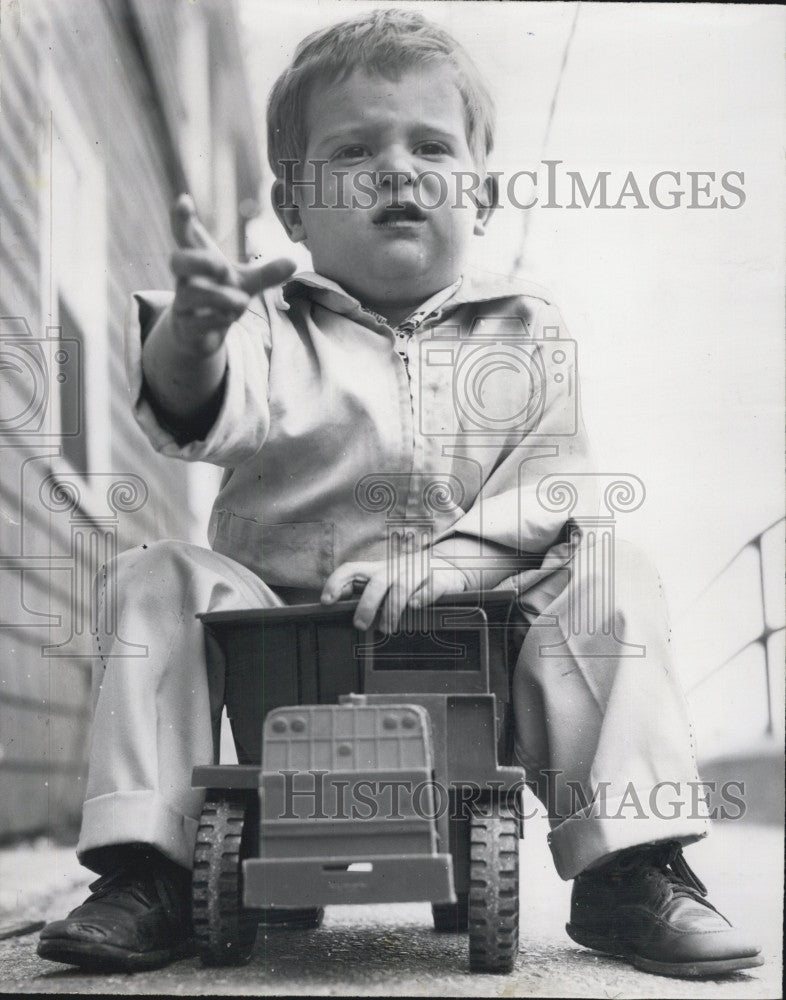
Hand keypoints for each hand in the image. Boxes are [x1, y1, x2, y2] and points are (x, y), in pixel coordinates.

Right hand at [169, 194, 295, 354]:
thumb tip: (293, 263)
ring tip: (241, 301)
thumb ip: (266, 274)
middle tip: (222, 267)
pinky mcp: (185, 328)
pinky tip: (228, 318)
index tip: (184, 199)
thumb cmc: (219, 296)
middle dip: (199, 262)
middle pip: (177, 261)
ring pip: (189, 294)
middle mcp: (186, 280)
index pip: (184, 236)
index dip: (181, 218)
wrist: (199, 333)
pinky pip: (194, 323)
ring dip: (218, 297)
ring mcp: (183, 303)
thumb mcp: (244, 284)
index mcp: (198, 262)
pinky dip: (215, 320)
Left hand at [320, 553, 468, 632]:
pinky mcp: (439, 580)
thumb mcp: (384, 581)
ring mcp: (418, 573)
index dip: (336, 583)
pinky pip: (430, 588)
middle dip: (366, 605)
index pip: (351, 569)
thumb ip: (364, 591)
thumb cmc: (409, 579)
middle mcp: (395, 569)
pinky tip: (415, 607)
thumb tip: (336, 606)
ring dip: (391, 609)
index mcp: (378, 570)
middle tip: (360, 624)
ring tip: (387, 629)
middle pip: (377, 582)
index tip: (326, 601)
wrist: (448, 567)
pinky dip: (421, 598)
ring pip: (401, 587)